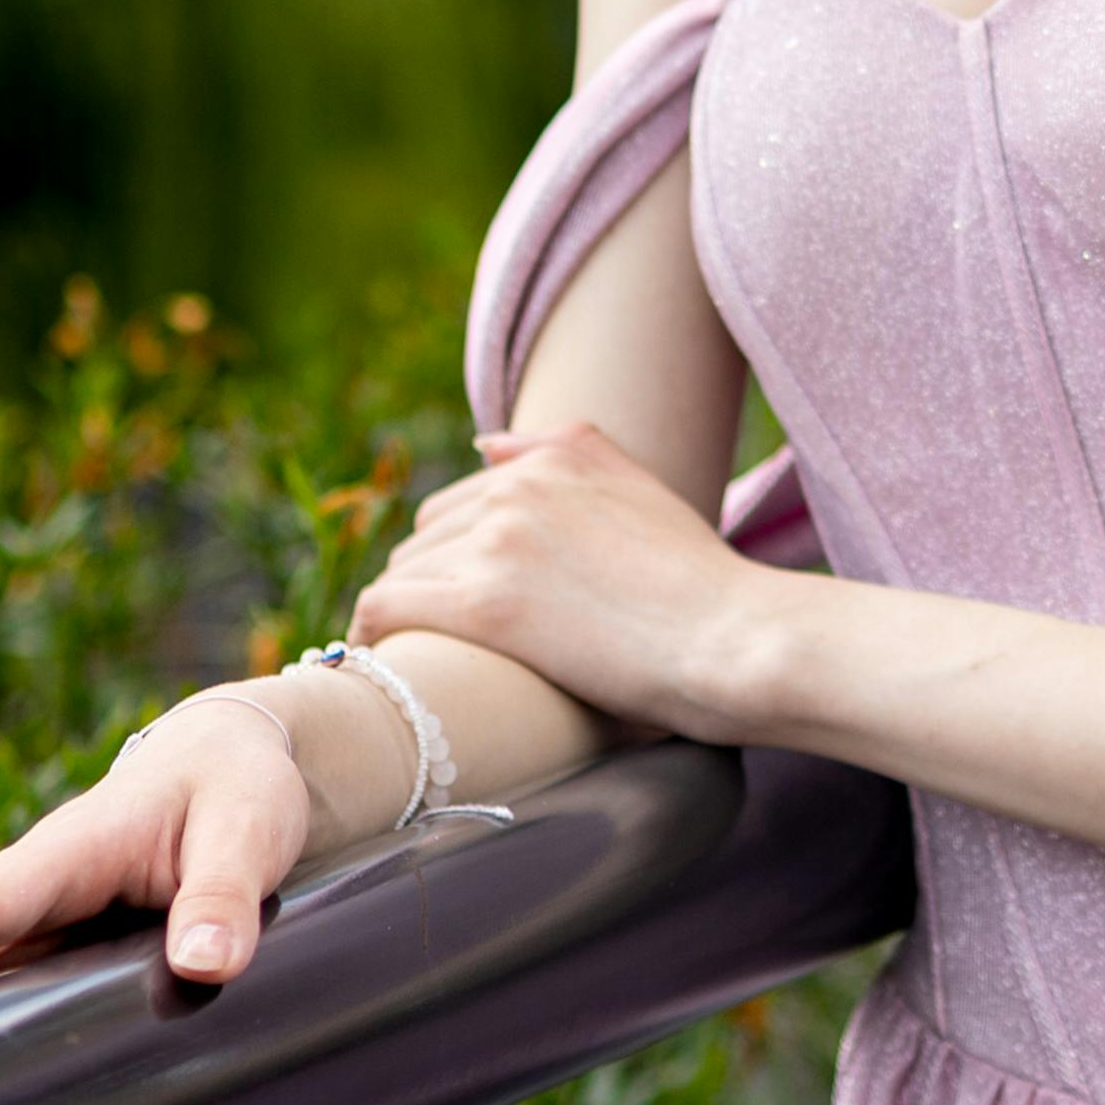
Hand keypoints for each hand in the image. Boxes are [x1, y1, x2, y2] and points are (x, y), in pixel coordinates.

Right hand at [0, 691, 316, 1016]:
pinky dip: (17, 1042)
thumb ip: (225, 892)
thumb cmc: (236, 785)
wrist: (240, 763)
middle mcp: (48, 891)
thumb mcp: (246, 827)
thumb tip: (207, 966)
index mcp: (71, 850)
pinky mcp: (82, 955)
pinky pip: (37, 1000)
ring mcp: (60, 926)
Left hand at [353, 421, 768, 740]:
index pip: (465, 499)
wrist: (731, 639)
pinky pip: (388, 606)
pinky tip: (378, 662)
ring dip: (401, 613)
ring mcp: (499, 539)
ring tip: (409, 658)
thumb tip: (486, 443)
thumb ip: (567, 450)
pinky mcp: (485, 602)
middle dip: (427, 582)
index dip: (455, 554)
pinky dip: (373, 633)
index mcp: (560, 451)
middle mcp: (520, 483)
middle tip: (437, 638)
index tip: (454, 596)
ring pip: (403, 571)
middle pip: (426, 534)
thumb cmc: (700, 586)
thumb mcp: (643, 488)